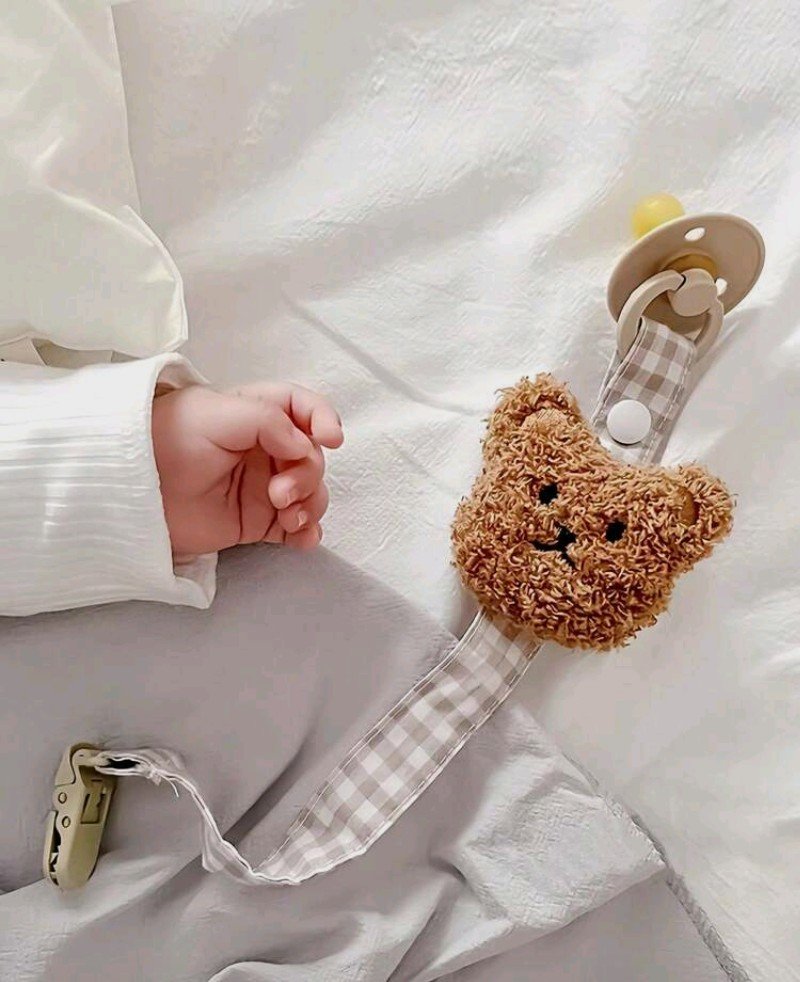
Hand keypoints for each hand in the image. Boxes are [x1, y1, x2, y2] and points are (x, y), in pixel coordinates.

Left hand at [151, 381, 342, 555]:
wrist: (131, 489)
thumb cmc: (168, 438)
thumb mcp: (216, 413)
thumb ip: (267, 421)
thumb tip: (304, 445)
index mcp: (258, 414)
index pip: (304, 408)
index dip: (323, 419)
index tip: (330, 438)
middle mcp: (267, 449)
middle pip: (312, 457)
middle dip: (308, 474)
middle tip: (280, 492)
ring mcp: (264, 486)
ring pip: (311, 493)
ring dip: (310, 505)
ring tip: (287, 517)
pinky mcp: (257, 522)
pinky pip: (296, 528)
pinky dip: (306, 533)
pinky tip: (301, 539)